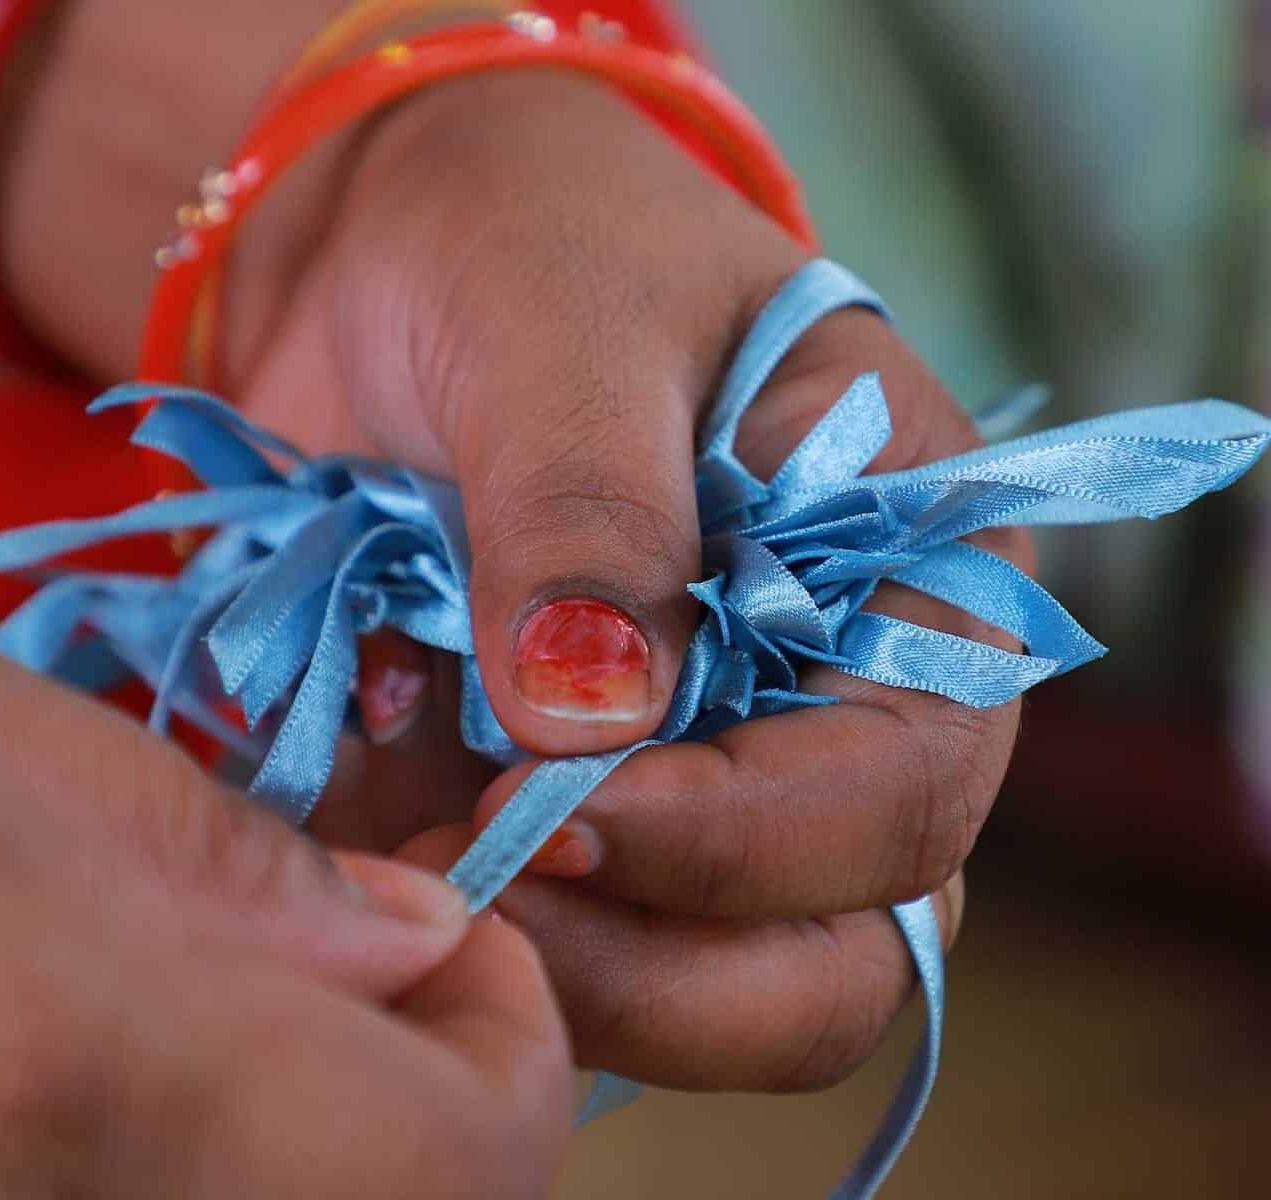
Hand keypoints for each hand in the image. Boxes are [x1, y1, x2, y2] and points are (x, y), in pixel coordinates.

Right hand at [0, 497, 570, 1196]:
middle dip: (378, 1115)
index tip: (460, 954)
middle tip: (318, 970)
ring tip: (117, 995)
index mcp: (45, 1056)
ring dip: (228, 1146)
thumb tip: (406, 946)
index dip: (512, 1061)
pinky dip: (69, 1172)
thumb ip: (200, 857)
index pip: (456, 1175)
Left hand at [235, 74, 1002, 1090]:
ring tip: (391, 844)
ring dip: (540, 966)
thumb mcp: (573, 319)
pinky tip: (351, 810)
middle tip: (472, 894)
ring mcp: (710, 797)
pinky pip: (541, 955)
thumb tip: (585, 731)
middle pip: (830, 963)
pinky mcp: (577, 833)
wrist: (393, 247)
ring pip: (696, 1001)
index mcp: (920, 586)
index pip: (905, 794)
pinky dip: (438, 927)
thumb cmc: (536, 237)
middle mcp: (842, 725)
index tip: (555, 807)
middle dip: (654, 970)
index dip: (745, 842)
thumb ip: (589, 509)